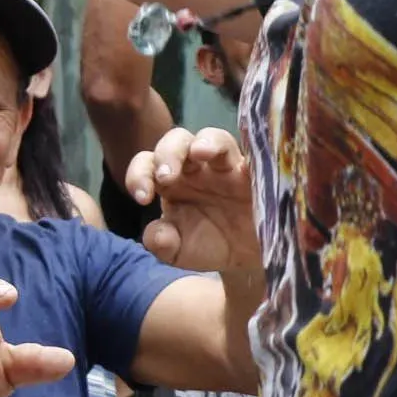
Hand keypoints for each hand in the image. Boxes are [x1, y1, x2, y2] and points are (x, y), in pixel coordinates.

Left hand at [126, 127, 259, 274]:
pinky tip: (246, 168)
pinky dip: (251, 158)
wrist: (245, 258)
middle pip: (178, 140)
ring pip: (215, 138)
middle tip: (166, 177)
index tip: (141, 198)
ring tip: (201, 153)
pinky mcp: (257, 175)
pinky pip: (257, 158)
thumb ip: (161, 244)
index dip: (139, 174)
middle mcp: (196, 167)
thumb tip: (156, 237)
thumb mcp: (178, 251)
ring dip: (206, 143)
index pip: (147, 163)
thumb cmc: (208, 245)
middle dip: (168, 153)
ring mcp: (227, 167)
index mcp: (170, 181)